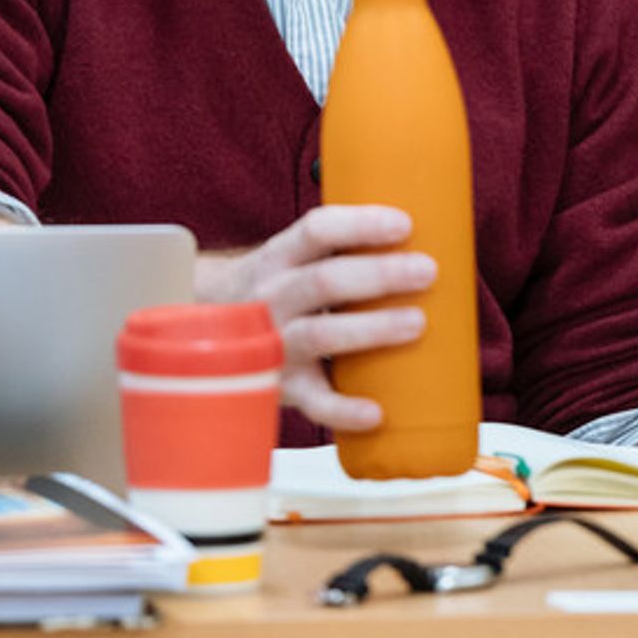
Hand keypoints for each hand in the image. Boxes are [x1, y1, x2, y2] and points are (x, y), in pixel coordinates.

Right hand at [195, 205, 433, 433]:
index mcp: (280, 256)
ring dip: (370, 329)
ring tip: (417, 323)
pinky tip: (376, 413)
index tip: (405, 224)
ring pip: (319, 334)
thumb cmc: (278, 291)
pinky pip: (312, 401)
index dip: (361, 225)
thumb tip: (430, 237)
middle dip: (379, 274)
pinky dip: (343, 409)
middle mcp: (271, 296)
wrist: (207, 332)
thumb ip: (341, 251)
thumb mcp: (293, 261)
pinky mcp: (281, 387)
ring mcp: (272, 343)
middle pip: (323, 281)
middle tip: (427, 271)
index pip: (317, 230)